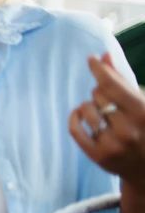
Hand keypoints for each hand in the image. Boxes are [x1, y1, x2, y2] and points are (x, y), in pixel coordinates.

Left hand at [69, 53, 144, 190]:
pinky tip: (80, 114)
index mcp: (143, 113)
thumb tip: (105, 56)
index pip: (113, 86)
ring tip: (100, 112)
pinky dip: (75, 117)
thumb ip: (123, 81)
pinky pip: (74, 129)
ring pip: (86, 109)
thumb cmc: (143, 128)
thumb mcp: (140, 104)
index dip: (100, 70)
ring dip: (88, 105)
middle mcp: (128, 130)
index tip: (92, 59)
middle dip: (101, 93)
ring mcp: (112, 145)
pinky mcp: (97, 156)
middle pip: (99, 95)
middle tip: (110, 102)